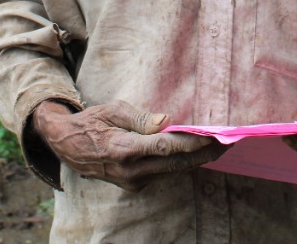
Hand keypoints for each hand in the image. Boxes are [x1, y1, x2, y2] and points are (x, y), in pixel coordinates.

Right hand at [32, 99, 225, 190]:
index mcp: (124, 148)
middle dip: (204, 154)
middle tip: (228, 141)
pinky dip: (180, 164)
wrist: (68, 147)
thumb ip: (141, 118)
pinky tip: (196, 154)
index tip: (213, 135)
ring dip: (196, 160)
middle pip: (175, 164)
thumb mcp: (113, 110)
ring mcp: (133, 180)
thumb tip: (167, 121)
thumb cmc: (92, 122)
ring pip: (172, 172)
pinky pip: (163, 173)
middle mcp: (130, 170)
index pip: (165, 147)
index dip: (191, 142)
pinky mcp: (135, 184)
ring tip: (219, 146)